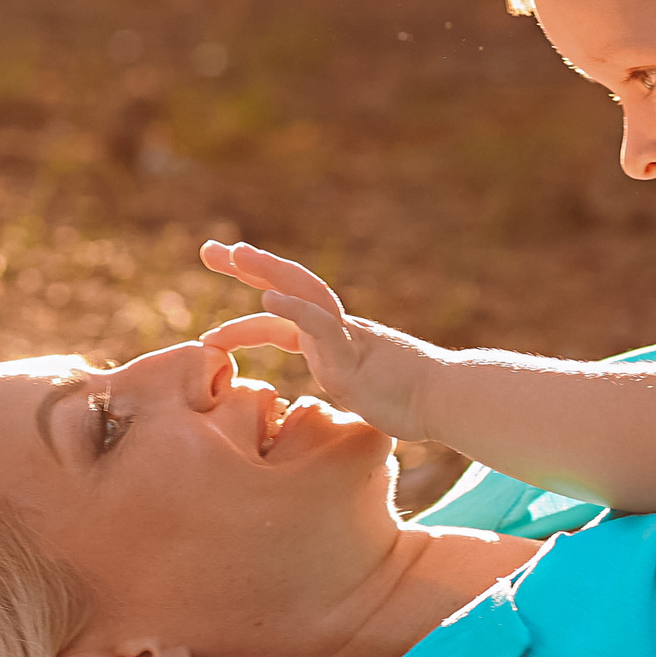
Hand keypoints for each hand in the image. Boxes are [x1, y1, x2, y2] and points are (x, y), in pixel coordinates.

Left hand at [197, 241, 436, 439]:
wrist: (448, 401)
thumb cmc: (409, 401)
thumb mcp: (359, 392)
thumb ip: (340, 386)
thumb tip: (323, 408)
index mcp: (332, 341)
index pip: (282, 318)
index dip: (247, 316)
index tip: (213, 327)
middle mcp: (335, 330)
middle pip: (287, 286)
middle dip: (248, 266)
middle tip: (208, 248)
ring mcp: (345, 338)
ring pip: (305, 292)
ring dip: (269, 270)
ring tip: (236, 254)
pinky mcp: (355, 355)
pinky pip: (322, 327)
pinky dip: (295, 310)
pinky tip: (268, 299)